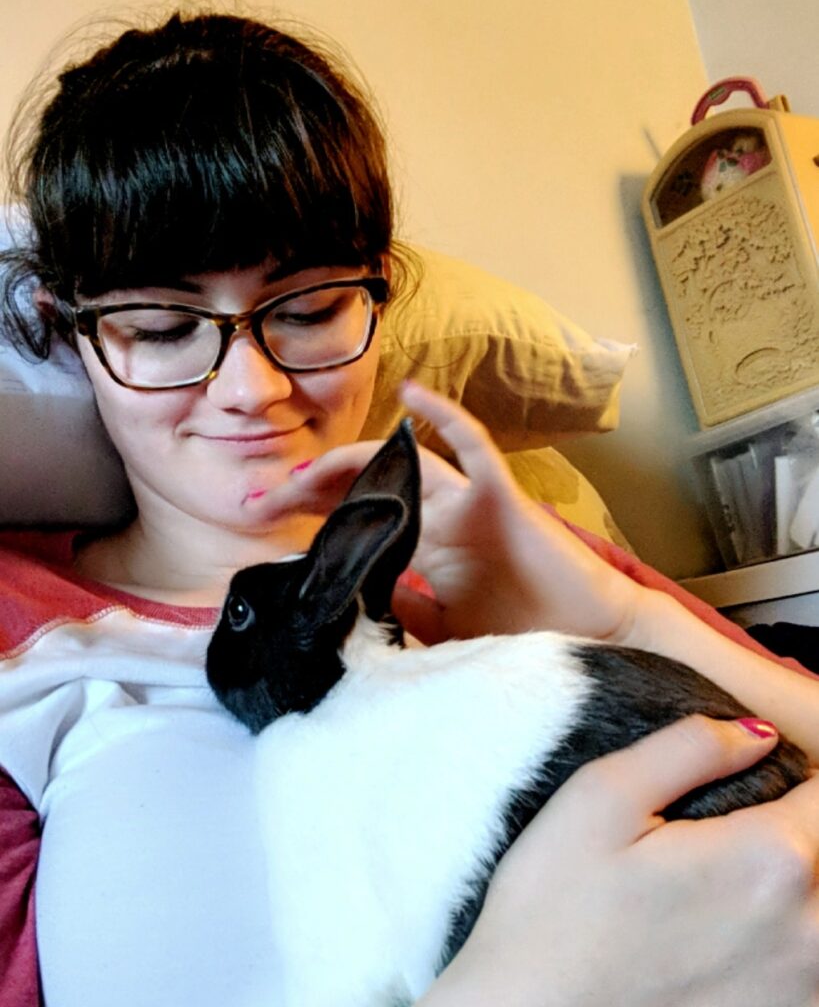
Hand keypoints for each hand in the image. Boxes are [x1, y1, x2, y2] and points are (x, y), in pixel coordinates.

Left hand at [257, 382, 640, 643]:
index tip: (264, 527)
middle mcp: (441, 517)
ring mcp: (470, 504)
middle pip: (366, 485)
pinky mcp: (502, 499)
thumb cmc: (524, 633)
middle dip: (310, 489)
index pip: (358, 516)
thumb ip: (400, 612)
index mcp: (425, 546)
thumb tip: (343, 604)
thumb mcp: (442, 630)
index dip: (312, 515)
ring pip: (403, 463)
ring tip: (300, 472)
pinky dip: (446, 420)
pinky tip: (412, 397)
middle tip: (260, 501)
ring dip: (349, 462)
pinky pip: (475, 448)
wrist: (588, 639)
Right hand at [421, 715, 818, 1006]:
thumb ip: (688, 747)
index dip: (796, 773)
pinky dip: (778, 935)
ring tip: (710, 885)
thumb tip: (758, 734)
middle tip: (722, 828)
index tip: (757, 778)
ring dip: (786, 884)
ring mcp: (802, 991)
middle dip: (791, 825)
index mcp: (768, 860)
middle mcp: (810, 933)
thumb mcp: (599, 798)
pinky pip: (805, 961)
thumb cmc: (551, 914)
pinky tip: (710, 936)